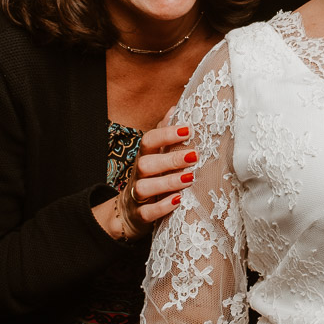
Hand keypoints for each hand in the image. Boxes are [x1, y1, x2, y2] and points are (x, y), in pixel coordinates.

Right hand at [103, 124, 198, 241]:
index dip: (166, 134)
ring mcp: (137, 196)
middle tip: (194, 156)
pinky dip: (162, 207)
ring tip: (189, 178)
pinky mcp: (140, 216)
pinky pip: (147, 213)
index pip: (149, 140)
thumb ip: (164, 134)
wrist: (129, 212)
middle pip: (145, 163)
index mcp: (145, 157)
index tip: (188, 130)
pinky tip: (178, 201)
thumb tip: (175, 107)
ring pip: (144, 187)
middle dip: (170, 159)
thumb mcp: (156, 155)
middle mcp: (138, 174)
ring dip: (167, 182)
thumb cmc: (151, 178)